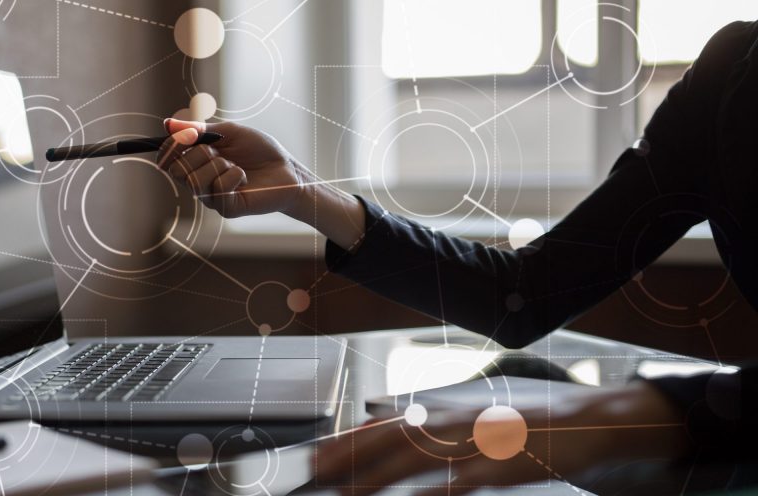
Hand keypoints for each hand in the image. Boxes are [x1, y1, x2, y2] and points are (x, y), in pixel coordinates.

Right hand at [156, 118, 307, 217]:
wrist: (287, 169)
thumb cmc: (259, 150)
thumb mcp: (228, 132)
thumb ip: (198, 129)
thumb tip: (167, 124)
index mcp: (196, 163)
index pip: (167, 159)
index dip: (170, 146)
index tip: (187, 134)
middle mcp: (199, 182)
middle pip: (177, 171)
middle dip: (197, 154)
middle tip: (219, 151)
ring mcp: (212, 197)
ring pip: (196, 181)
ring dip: (218, 165)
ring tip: (235, 165)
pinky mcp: (227, 209)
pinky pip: (218, 189)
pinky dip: (233, 176)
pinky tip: (244, 178)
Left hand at [314, 381, 688, 494]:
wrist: (587, 422)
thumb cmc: (525, 428)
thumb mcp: (473, 425)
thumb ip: (434, 433)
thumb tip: (392, 435)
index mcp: (446, 413)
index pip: (385, 425)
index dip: (348, 441)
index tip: (315, 455)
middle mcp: (454, 421)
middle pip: (390, 438)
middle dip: (348, 456)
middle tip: (313, 472)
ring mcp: (478, 442)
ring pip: (418, 457)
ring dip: (378, 475)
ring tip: (346, 492)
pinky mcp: (504, 464)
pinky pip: (463, 480)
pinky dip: (436, 492)